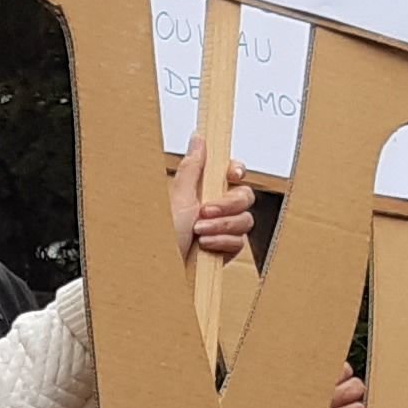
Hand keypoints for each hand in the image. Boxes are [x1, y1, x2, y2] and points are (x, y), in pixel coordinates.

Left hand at [171, 148, 254, 266]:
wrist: (162, 269)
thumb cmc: (163, 235)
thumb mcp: (178, 196)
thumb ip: (193, 167)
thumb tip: (199, 137)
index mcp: (202, 190)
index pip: (232, 173)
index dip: (237, 171)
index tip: (232, 175)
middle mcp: (214, 208)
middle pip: (245, 196)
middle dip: (227, 205)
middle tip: (204, 211)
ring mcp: (221, 229)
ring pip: (245, 220)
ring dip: (221, 226)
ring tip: (198, 233)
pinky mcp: (225, 250)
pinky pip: (240, 242)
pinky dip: (222, 243)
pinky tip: (205, 246)